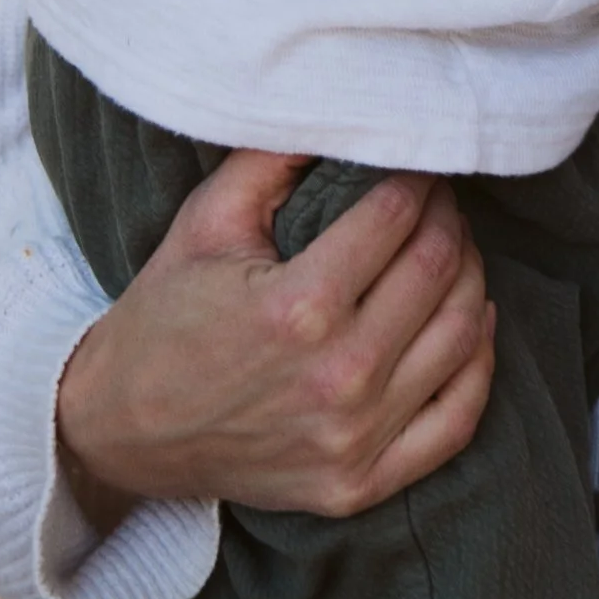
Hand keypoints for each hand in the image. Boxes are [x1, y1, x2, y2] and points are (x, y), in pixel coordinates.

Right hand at [54, 149, 495, 527]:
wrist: (119, 433)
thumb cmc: (164, 318)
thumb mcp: (204, 223)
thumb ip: (271, 159)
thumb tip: (342, 114)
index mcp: (298, 308)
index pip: (397, 217)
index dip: (417, 180)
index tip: (417, 165)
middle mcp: (337, 378)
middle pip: (437, 271)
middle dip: (448, 220)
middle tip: (439, 201)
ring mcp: (353, 440)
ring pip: (461, 336)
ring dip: (470, 278)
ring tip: (452, 250)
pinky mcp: (359, 485)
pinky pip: (457, 422)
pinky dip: (479, 365)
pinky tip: (473, 323)